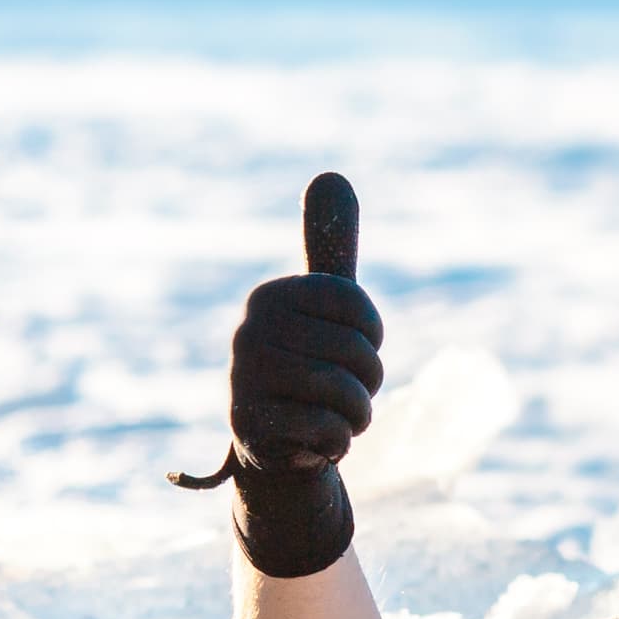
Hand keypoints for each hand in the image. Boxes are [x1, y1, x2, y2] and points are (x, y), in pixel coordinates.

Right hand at [175, 173, 375, 578]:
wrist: (275, 443)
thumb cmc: (308, 367)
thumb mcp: (321, 307)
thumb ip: (328, 248)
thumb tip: (331, 174)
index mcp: (270, 297)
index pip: (358, 311)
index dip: (372, 338)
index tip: (355, 348)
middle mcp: (249, 331)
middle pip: (358, 355)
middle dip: (367, 384)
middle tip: (344, 393)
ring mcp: (245, 380)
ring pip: (346, 395)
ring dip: (356, 416)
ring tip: (334, 417)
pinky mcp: (250, 427)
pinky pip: (329, 431)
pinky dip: (337, 443)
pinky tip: (314, 440)